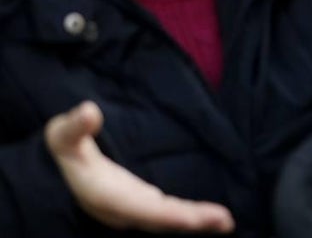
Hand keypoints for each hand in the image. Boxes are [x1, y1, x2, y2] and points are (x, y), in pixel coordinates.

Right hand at [45, 101, 233, 232]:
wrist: (64, 168)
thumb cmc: (67, 149)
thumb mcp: (62, 136)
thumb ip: (74, 128)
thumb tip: (89, 111)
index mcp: (107, 195)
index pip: (140, 209)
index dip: (166, 215)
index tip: (191, 219)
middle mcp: (123, 207)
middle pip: (160, 218)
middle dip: (190, 221)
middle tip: (225, 221)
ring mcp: (135, 207)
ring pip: (167, 218)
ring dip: (196, 221)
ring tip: (226, 223)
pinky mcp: (144, 203)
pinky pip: (169, 213)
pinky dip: (189, 217)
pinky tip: (213, 219)